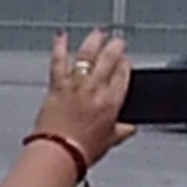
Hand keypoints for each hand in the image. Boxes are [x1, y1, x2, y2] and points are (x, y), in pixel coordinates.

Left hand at [38, 32, 133, 162]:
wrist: (58, 153)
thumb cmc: (82, 150)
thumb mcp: (110, 141)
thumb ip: (122, 131)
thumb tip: (130, 128)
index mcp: (112, 102)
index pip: (123, 75)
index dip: (125, 64)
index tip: (125, 60)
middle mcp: (96, 89)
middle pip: (109, 59)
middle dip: (115, 47)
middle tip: (117, 41)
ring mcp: (76, 85)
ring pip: (87, 56)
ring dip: (94, 41)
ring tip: (98, 33)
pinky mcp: (57, 86)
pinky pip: (59, 61)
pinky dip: (60, 47)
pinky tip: (61, 36)